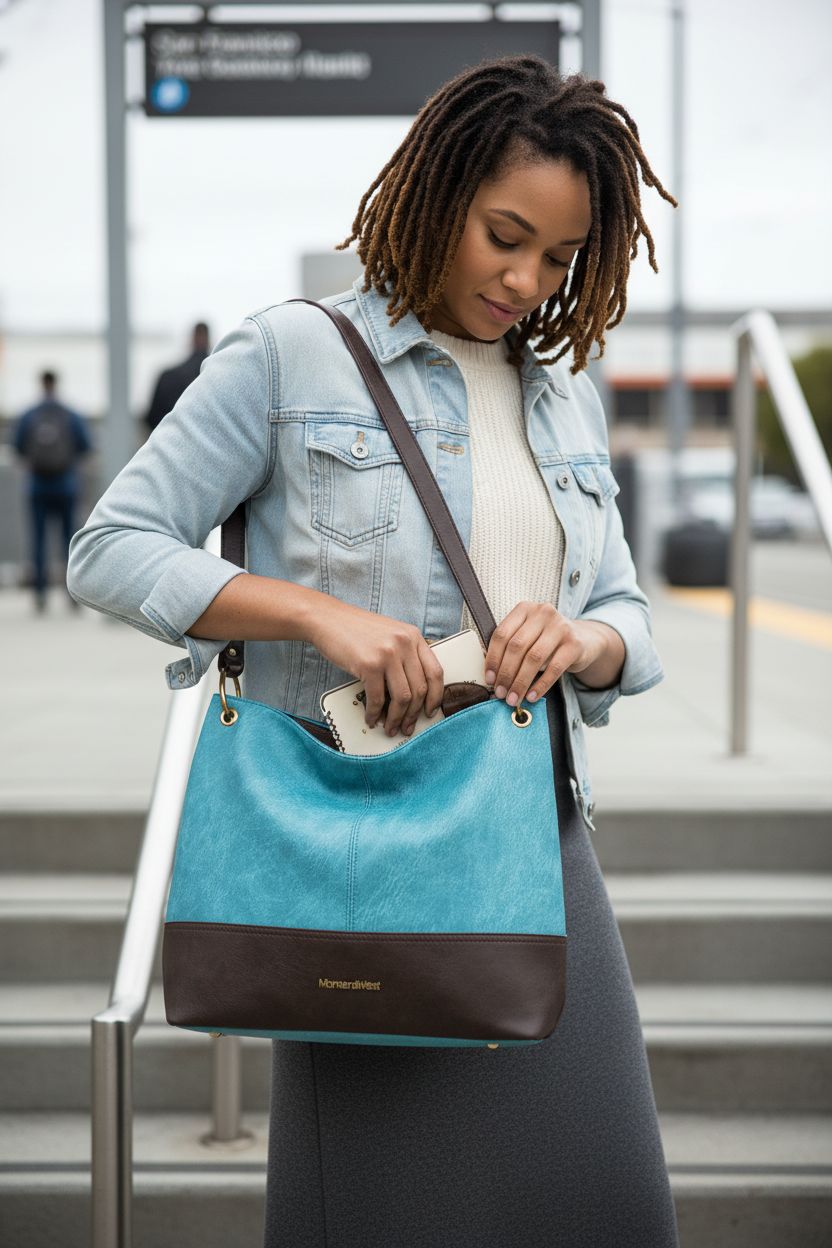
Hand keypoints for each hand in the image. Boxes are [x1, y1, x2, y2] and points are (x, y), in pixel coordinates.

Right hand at [306, 598, 445, 737]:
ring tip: (390, 727)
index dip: (436, 697)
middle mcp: (404, 643)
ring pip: (402, 698)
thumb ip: (404, 655)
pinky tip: (371, 718)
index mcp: (413, 636)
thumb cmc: (354, 629)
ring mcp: (388, 654)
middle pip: (420, 689)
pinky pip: (377, 698)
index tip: (430, 711)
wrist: (326, 619)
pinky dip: (375, 713)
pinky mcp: (369, 664)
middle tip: (407, 726)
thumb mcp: (389, 635)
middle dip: (413, 714)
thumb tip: (412, 691)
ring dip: (396, 718)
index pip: (435, 672)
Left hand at [482, 602, 611, 707]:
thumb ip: (511, 647)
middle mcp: (543, 613)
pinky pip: (554, 668)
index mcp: (525, 609)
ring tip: (514, 698)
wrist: (584, 639)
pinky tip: (532, 696)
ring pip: (534, 658)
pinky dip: (540, 685)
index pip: (502, 634)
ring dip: (520, 682)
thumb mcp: (528, 636)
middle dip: (506, 673)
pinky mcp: (574, 643)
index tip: (489, 679)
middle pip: (517, 647)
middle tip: (500, 692)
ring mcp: (561, 626)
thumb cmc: (547, 641)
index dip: (493, 659)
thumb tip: (492, 677)